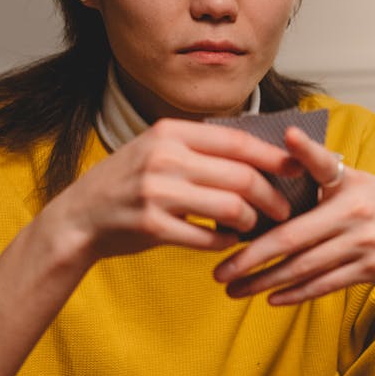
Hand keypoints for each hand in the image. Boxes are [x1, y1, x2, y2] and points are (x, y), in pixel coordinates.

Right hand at [51, 117, 301, 261]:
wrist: (78, 219)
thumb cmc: (126, 184)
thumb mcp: (156, 151)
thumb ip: (198, 150)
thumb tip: (258, 155)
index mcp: (169, 133)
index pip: (237, 141)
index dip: (272, 156)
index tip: (297, 167)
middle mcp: (164, 158)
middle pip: (241, 176)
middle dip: (272, 195)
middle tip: (284, 209)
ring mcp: (156, 192)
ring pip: (230, 207)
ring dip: (250, 221)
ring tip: (254, 226)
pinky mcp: (152, 226)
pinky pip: (207, 237)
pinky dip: (224, 242)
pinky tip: (226, 242)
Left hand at [213, 125, 374, 304]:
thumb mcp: (359, 179)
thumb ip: (321, 170)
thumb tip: (283, 149)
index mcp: (349, 184)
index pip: (320, 165)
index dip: (303, 151)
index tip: (284, 141)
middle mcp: (355, 213)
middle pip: (293, 237)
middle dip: (251, 257)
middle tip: (220, 270)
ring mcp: (363, 244)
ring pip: (304, 267)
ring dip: (265, 282)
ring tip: (235, 289)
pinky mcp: (369, 270)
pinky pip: (324, 284)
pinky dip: (296, 293)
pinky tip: (271, 297)